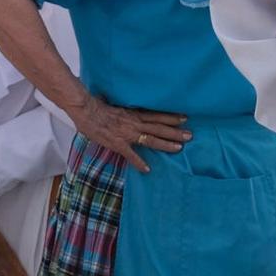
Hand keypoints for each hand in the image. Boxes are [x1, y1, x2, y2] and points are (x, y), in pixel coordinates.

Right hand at [70, 94, 188, 173]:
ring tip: (179, 148)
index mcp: (134, 113)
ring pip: (151, 139)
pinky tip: (147, 170)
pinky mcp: (118, 143)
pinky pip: (130, 154)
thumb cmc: (98, 106)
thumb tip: (131, 111)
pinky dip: (138, 162)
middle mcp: (134, 123)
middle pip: (159, 127)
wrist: (86, 110)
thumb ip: (126, 110)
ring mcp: (127, 134)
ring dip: (165, 144)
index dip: (171, 117)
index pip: (157, 115)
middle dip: (175, 132)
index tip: (184, 118)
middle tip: (190, 135)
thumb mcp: (116, 105)